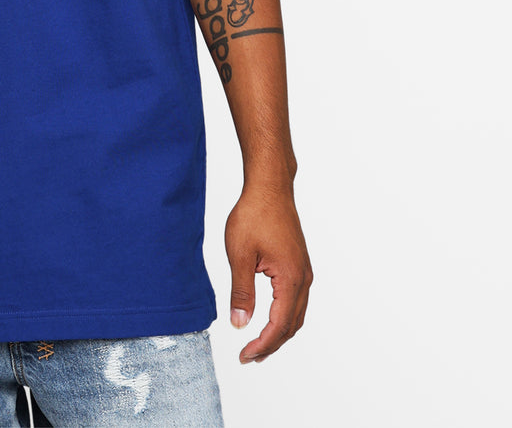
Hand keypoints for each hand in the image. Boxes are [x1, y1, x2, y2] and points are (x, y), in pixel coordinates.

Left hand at [225, 183, 311, 362]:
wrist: (269, 187)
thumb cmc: (254, 215)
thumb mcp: (240, 254)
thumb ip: (241, 292)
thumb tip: (239, 324)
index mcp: (290, 279)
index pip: (278, 326)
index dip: (262, 345)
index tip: (244, 356)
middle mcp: (303, 278)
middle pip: (291, 325)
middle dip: (271, 344)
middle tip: (249, 357)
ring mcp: (304, 270)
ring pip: (296, 314)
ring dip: (279, 332)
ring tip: (258, 345)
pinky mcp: (299, 263)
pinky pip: (296, 299)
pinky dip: (284, 316)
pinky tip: (269, 317)